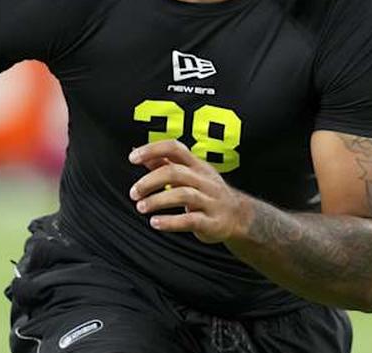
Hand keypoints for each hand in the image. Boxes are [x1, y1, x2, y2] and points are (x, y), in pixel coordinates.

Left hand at [128, 140, 252, 243]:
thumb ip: (163, 162)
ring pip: (183, 195)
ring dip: (157, 201)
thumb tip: (136, 149)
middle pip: (175, 173)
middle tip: (133, 193)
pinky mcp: (211, 222)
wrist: (239, 216)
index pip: (175, 148)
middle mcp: (204, 180)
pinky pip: (190, 220)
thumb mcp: (189, 173)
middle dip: (149, 181)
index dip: (152, 149)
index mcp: (197, 165)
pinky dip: (170, 222)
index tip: (132, 157)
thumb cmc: (206, 192)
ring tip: (141, 207)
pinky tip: (155, 223)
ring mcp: (210, 201)